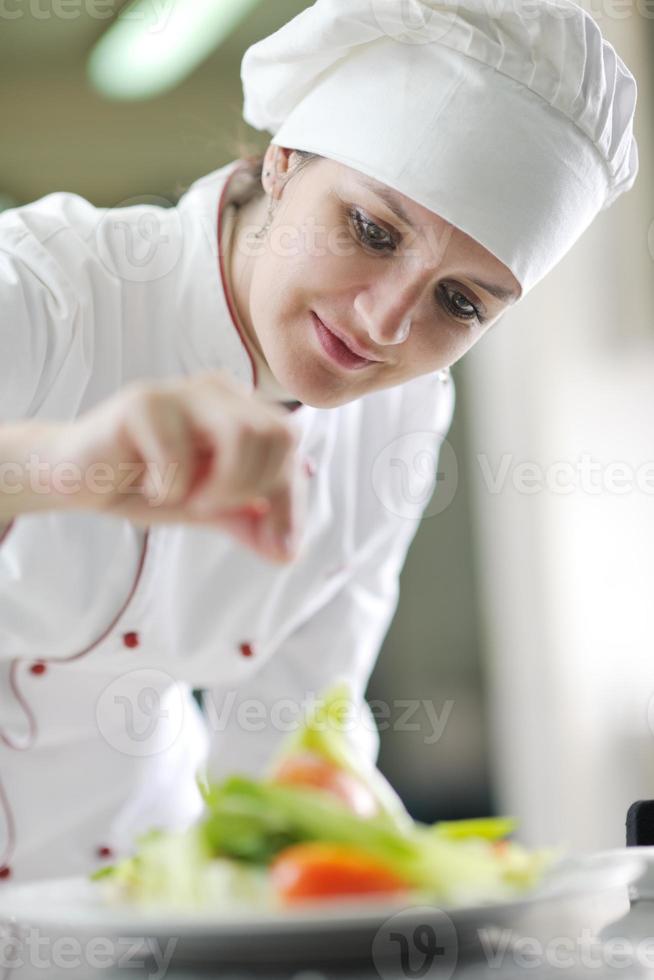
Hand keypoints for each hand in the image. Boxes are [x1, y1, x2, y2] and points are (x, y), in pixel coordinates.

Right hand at [50, 370, 308, 562]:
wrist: (78, 479)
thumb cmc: (146, 486)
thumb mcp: (208, 509)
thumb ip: (250, 522)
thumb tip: (288, 553)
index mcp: (239, 406)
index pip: (289, 443)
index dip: (291, 500)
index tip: (280, 549)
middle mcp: (216, 390)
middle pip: (278, 434)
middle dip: (255, 488)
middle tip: (214, 508)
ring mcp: (180, 391)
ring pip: (240, 435)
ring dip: (222, 486)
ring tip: (189, 501)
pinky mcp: (142, 404)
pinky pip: (179, 456)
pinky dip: (170, 488)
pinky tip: (149, 487)